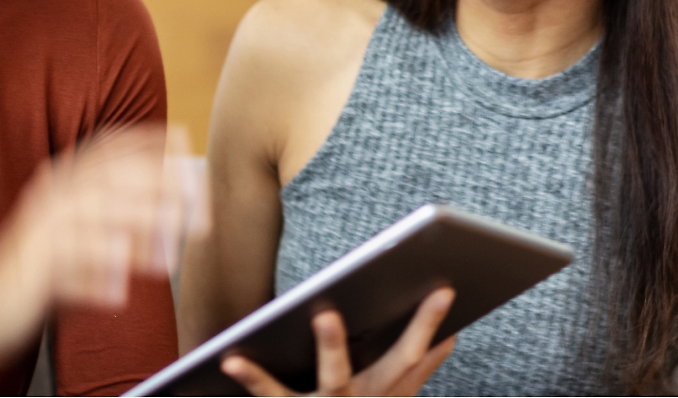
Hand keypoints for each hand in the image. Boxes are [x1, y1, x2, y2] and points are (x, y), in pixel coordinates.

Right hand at [0, 125, 204, 393]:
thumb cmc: (39, 274)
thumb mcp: (77, 235)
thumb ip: (117, 218)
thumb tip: (173, 209)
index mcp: (60, 183)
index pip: (107, 148)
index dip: (146, 141)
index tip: (186, 141)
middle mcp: (51, 197)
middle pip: (112, 179)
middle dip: (161, 187)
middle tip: (202, 210)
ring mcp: (41, 229)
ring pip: (98, 217)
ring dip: (141, 231)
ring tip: (172, 256)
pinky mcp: (32, 265)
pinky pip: (73, 263)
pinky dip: (100, 274)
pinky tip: (122, 291)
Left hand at [220, 287, 456, 396]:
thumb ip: (416, 371)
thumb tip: (446, 339)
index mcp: (384, 393)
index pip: (416, 358)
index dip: (430, 326)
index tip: (446, 290)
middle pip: (395, 365)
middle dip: (409, 333)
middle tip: (420, 293)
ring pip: (337, 379)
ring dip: (334, 346)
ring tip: (329, 315)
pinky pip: (269, 394)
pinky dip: (251, 376)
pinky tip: (231, 359)